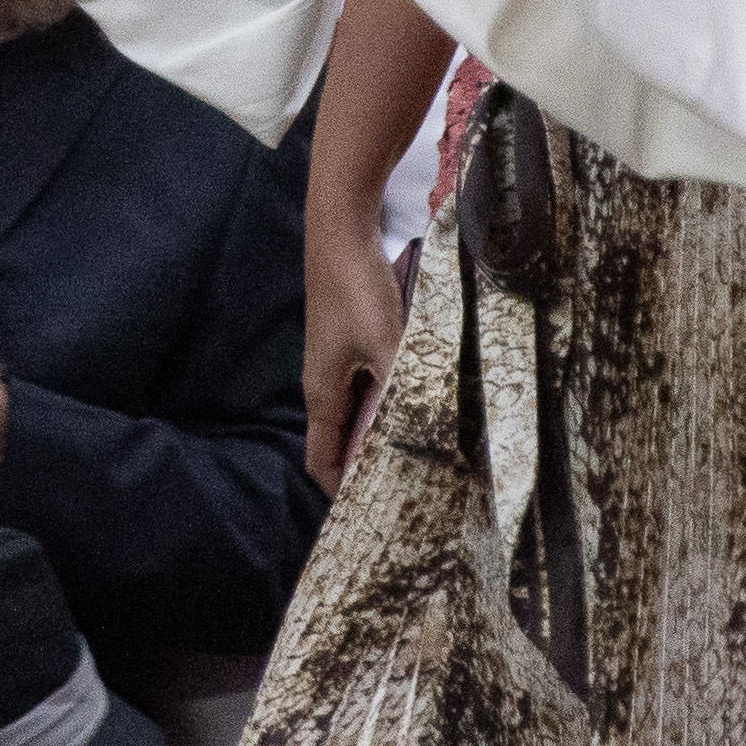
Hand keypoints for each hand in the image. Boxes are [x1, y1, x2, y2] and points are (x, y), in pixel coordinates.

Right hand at [304, 225, 406, 492]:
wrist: (342, 229)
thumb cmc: (356, 290)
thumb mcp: (387, 345)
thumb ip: (402, 392)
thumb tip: (425, 437)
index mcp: (321, 393)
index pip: (320, 460)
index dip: (339, 490)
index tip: (371, 515)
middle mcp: (325, 382)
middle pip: (341, 440)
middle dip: (368, 466)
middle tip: (412, 489)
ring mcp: (340, 361)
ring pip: (359, 413)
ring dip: (383, 433)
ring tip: (424, 453)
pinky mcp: (355, 340)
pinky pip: (371, 386)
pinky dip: (390, 403)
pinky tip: (422, 401)